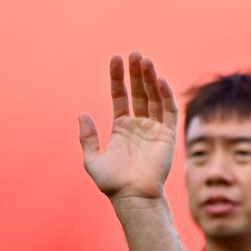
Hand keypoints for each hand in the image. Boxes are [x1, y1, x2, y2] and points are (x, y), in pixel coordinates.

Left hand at [79, 52, 176, 201]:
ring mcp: (154, 129)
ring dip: (151, 79)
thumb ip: (87, 138)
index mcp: (122, 128)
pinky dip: (165, 95)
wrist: (132, 196)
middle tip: (135, 54)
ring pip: (154, 97)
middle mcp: (139, 125)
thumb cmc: (112, 183)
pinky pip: (168, 111)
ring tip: (145, 61)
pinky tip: (160, 80)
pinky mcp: (167, 135)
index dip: (118, 79)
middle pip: (139, 92)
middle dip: (137, 73)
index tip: (115, 60)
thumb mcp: (93, 160)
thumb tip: (81, 115)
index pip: (121, 97)